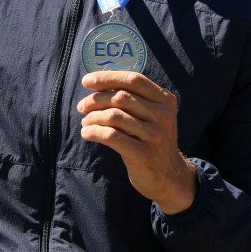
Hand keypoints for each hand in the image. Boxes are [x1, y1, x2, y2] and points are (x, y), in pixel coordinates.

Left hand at [78, 71, 197, 213]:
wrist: (168, 174)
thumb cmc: (152, 140)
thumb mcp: (153, 116)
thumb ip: (135, 99)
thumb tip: (100, 84)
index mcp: (165, 100)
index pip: (134, 80)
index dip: (108, 77)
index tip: (87, 81)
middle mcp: (163, 115)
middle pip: (121, 97)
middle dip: (95, 99)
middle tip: (82, 107)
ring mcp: (155, 135)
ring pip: (114, 116)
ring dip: (92, 117)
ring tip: (85, 122)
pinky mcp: (144, 154)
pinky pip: (111, 137)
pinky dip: (93, 132)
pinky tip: (87, 133)